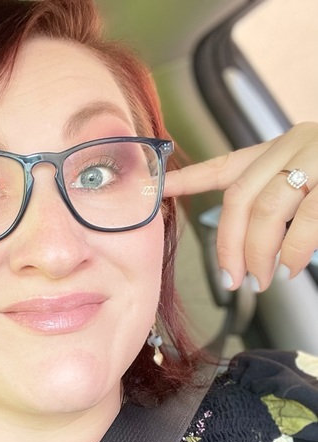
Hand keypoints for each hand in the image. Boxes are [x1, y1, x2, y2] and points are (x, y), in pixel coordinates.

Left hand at [164, 122, 317, 291]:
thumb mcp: (306, 184)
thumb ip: (274, 204)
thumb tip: (245, 248)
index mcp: (279, 149)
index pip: (222, 166)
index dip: (186, 179)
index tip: (155, 189)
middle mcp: (295, 144)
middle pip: (239, 198)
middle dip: (228, 244)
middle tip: (232, 279)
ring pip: (267, 209)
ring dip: (257, 253)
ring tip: (260, 281)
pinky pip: (306, 219)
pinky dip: (293, 250)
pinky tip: (291, 267)